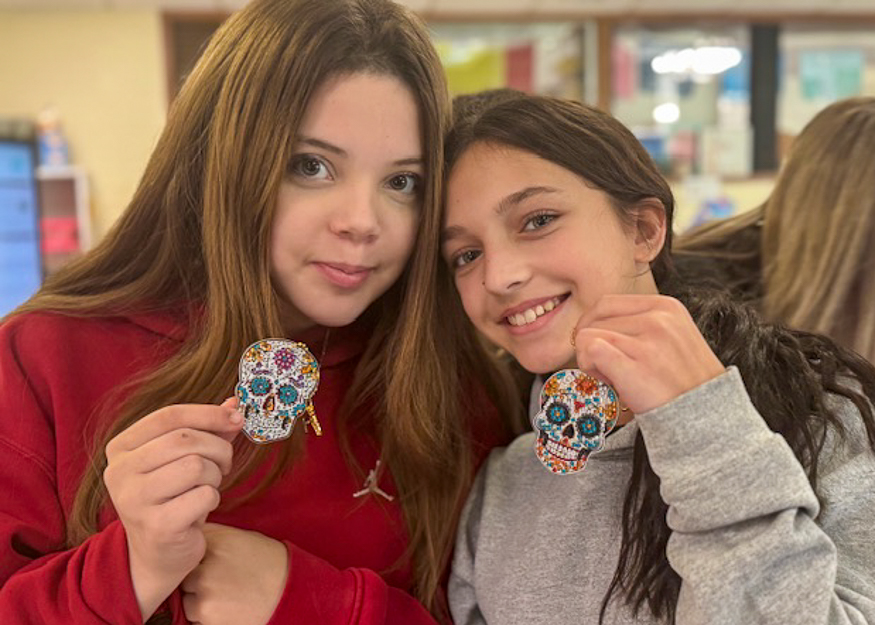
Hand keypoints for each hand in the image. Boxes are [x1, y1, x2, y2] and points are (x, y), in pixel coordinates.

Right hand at [103, 399, 242, 620]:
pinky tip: (199, 510)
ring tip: (207, 487)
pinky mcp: (156, 526)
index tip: (237, 418)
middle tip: (225, 464)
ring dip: (215, 476)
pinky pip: (204, 495)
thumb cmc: (173, 498)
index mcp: (121, 447)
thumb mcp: (183, 458)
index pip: (169, 416)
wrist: (157, 555)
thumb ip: (206, 430)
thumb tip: (234, 404)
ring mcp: (134, 500)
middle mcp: (119, 472)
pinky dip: (212, 499)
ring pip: (196, 466)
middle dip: (218, 449)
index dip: (208, 413)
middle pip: (185, 439)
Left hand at [181, 523, 288, 624]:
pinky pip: (194, 617)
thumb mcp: (244, 538)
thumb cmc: (269, 563)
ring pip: (186, 598)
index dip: (199, 553)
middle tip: (222, 580)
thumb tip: (193, 534)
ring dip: (200, 599)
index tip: (212, 559)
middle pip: (185, 573)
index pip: (190, 544)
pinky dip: (207, 616)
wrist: (289, 593)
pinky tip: (227, 608)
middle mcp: (205, 566)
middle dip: (197, 578)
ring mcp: (204, 593)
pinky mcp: (206, 616)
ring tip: (226, 596)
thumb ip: (216, 537)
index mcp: (216, 542)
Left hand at [572, 294, 724, 413]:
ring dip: (590, 360)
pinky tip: (609, 383)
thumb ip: (639, 325)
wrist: (708, 418)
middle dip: (591, 345)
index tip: (599, 347)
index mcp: (666, 307)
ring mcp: (648, 343)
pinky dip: (590, 368)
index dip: (593, 326)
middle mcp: (658, 319)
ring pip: (586, 336)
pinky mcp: (636, 367)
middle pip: (593, 320)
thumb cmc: (685, 383)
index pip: (606, 303)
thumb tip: (592, 324)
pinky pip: (590, 350)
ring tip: (613, 377)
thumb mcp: (672, 337)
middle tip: (609, 369)